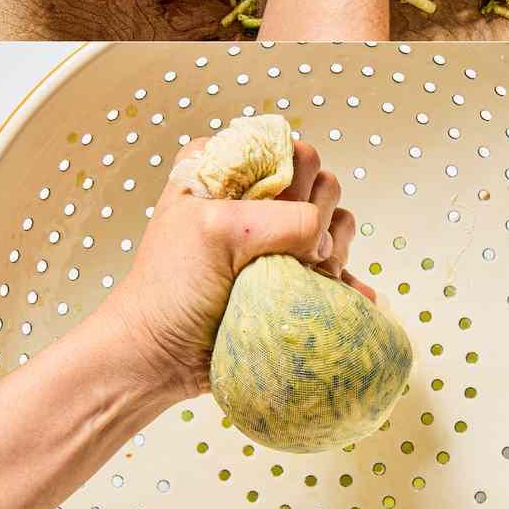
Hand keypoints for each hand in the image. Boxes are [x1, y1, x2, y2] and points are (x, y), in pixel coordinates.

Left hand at [94, 135, 374, 402]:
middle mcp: (255, 197)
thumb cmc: (172, 287)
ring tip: (308, 276)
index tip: (276, 212)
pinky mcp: (290, 273)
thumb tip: (326, 240)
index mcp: (227, 169)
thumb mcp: (219, 230)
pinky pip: (338, 261)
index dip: (293, 181)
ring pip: (336, 222)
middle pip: (322, 184)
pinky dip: (345, 275)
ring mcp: (276, 236)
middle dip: (318, 218)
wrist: (160, 357)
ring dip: (332, 249)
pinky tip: (348, 292)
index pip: (290, 151)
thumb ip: (284, 219)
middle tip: (294, 252)